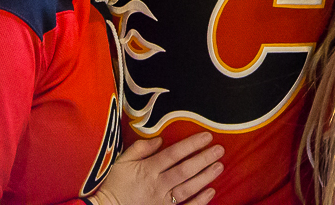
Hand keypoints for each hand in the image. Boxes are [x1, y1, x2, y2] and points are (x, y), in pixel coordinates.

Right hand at [89, 132, 224, 204]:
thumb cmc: (114, 184)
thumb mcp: (122, 161)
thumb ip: (141, 148)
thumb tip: (160, 140)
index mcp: (148, 169)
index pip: (174, 154)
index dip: (192, 144)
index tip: (207, 136)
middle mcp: (157, 184)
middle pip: (185, 170)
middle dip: (204, 158)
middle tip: (220, 150)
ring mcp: (161, 200)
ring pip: (188, 188)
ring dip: (205, 177)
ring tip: (219, 166)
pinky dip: (199, 201)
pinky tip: (211, 191)